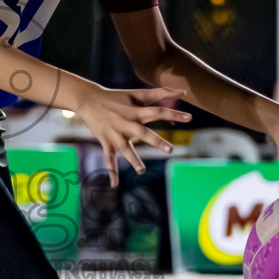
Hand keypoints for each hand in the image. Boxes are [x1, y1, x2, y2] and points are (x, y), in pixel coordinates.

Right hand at [75, 85, 189, 186]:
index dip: (174, 114)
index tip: (190, 117)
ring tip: (142, 171)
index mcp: (136, 111)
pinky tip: (114, 185)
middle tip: (170, 150)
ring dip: (133, 160)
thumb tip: (183, 92)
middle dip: (156, 141)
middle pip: (143, 133)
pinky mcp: (106, 142)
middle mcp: (127, 123)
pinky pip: (109, 159)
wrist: (88, 100)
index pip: (158, 111)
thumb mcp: (136, 94)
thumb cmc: (116, 97)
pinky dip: (111, 172)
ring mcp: (116, 134)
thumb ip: (160, 93)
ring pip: (126, 149)